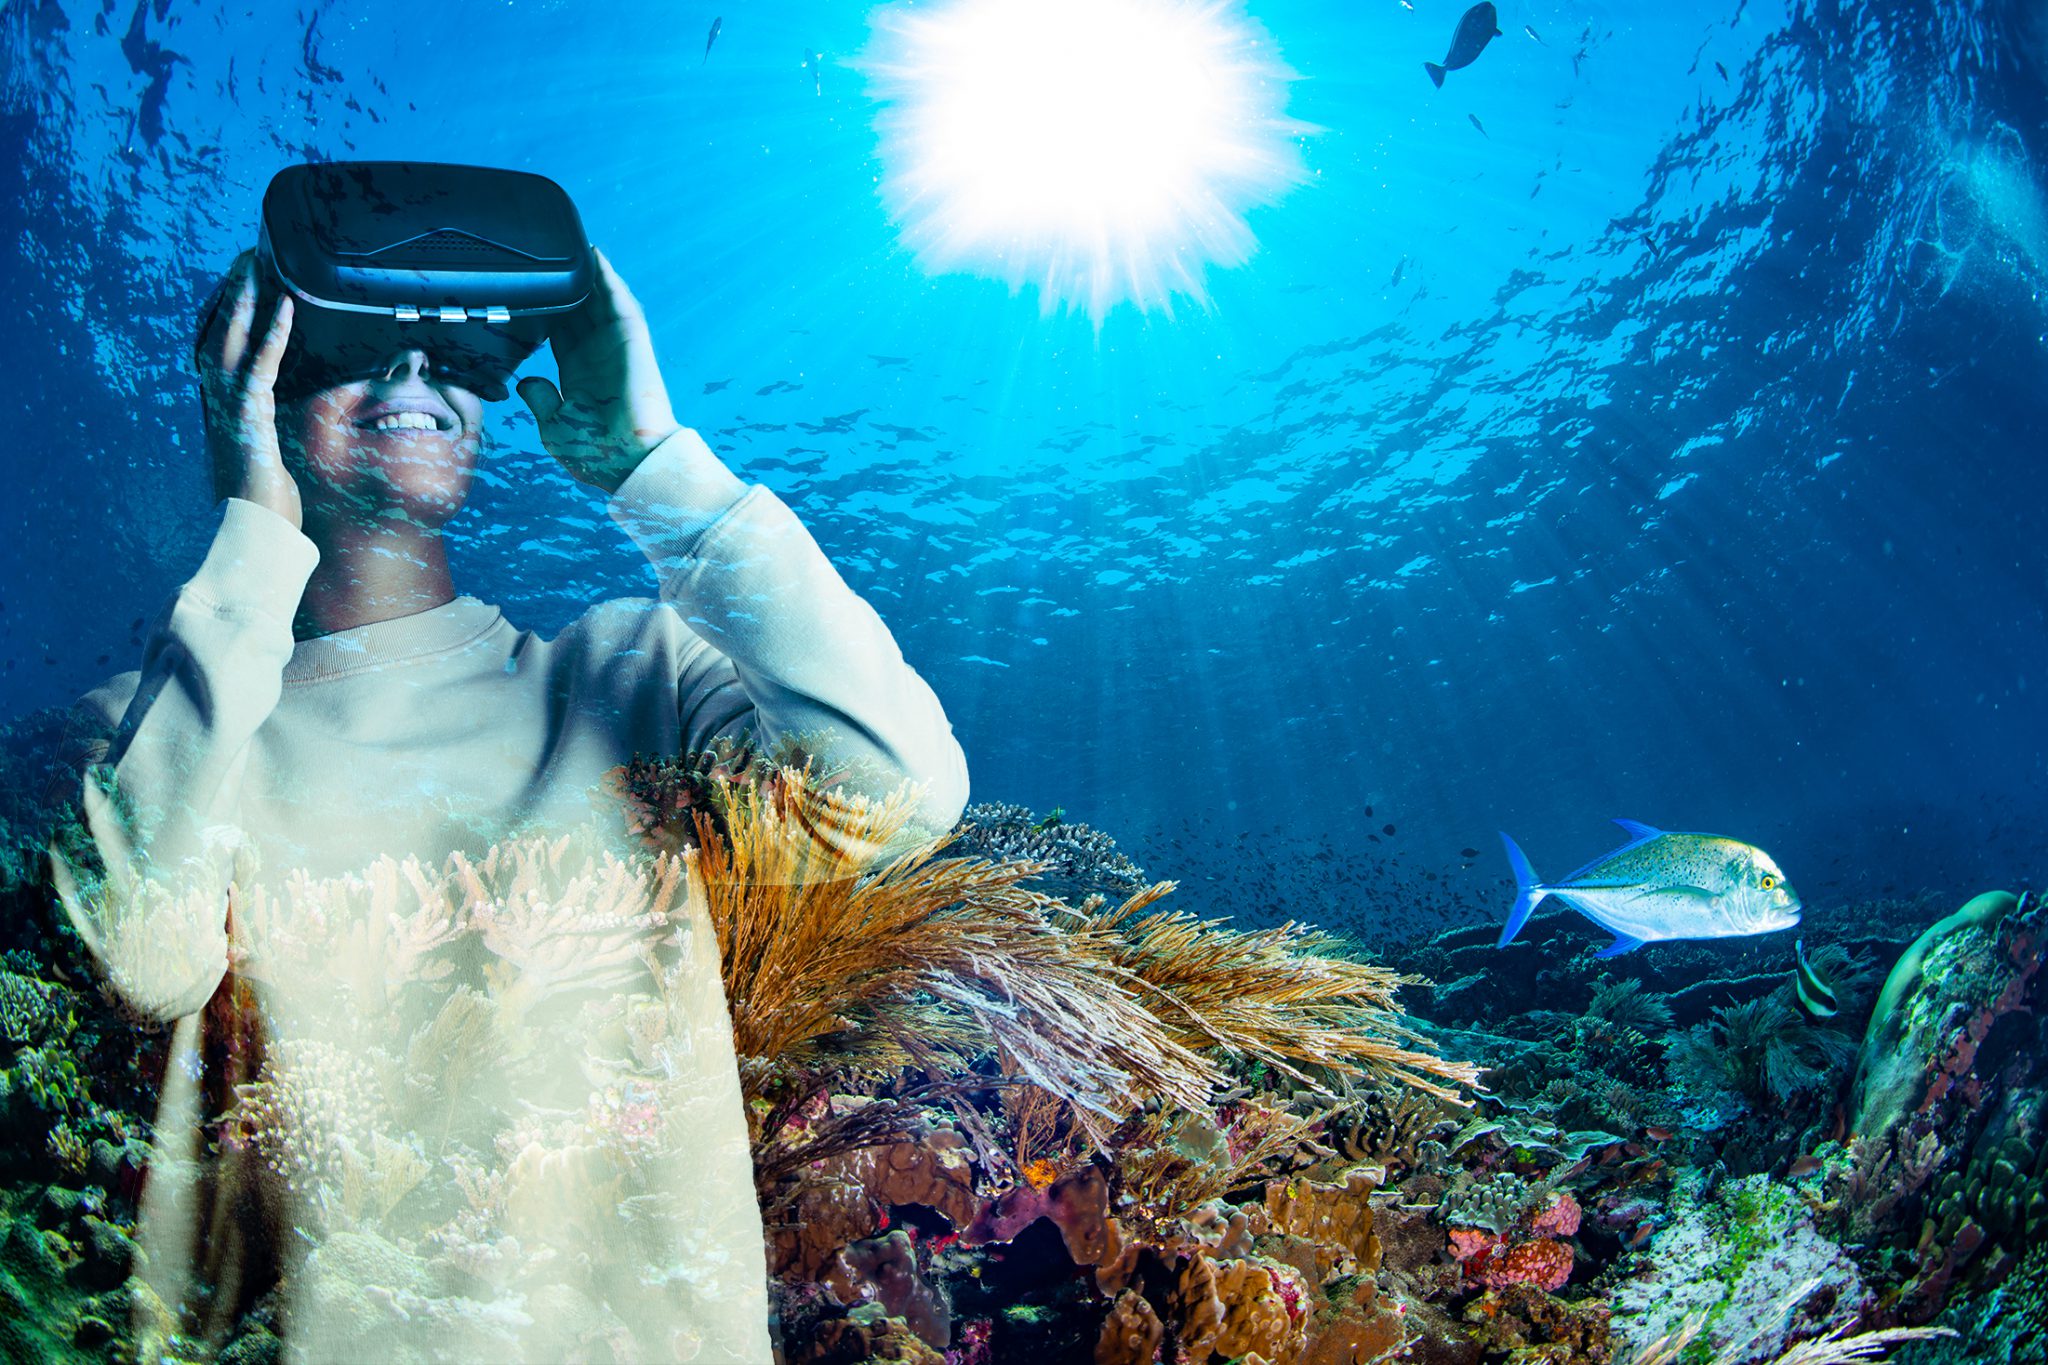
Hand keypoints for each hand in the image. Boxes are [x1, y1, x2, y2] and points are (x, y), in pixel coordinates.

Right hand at [197, 250, 302, 528]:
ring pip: (228, 342)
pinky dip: (271, 335)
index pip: (216, 350)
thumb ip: (274, 436)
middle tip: (247, 254)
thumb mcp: (271, 462)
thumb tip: (288, 427)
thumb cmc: (266, 510)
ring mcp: (227, 414)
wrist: (252, 542)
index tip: (237, 282)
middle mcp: (216, 406)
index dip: (224, 314)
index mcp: (221, 411)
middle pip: (215, 334)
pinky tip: (286, 307)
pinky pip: (259, 369)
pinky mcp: (248, 424)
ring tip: (258, 262)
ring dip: (243, 300)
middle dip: (229, 293)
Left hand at [517, 248, 681, 494]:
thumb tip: (526, 381)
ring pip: (597, 301)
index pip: (558, 335)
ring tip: (569, 245)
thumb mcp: (554, 427)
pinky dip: (608, 279)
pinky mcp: (630, 341)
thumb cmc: (596, 454)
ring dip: (585, 275)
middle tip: (544, 259)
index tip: (527, 293)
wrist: (628, 461)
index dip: (544, 313)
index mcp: (578, 377)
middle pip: (577, 311)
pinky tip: (594, 256)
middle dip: (563, 287)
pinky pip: (618, 303)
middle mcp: (597, 357)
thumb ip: (539, 400)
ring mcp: (615, 347)